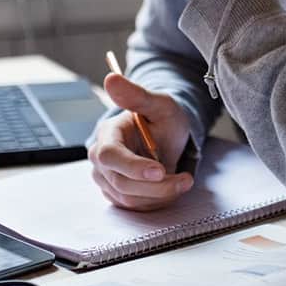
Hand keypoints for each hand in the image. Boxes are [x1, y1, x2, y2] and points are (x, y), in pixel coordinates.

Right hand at [88, 72, 194, 210]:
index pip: (110, 156)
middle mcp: (100, 159)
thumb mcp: (159, 104)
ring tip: (182, 180)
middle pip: (122, 183)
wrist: (166, 136)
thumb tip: (111, 79)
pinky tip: (170, 186)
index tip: (160, 171)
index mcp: (107, 134)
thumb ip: (137, 95)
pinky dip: (156, 200)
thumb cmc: (163, 118)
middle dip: (157, 186)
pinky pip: (135, 206)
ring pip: (130, 198)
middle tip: (185, 180)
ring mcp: (106, 178)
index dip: (133, 167)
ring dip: (161, 194)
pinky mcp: (116, 194)